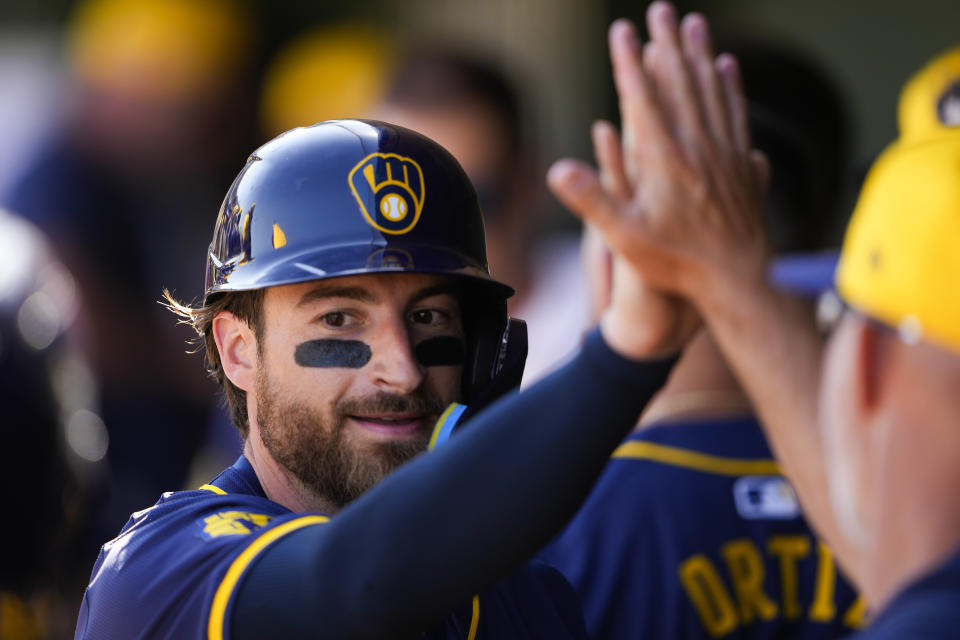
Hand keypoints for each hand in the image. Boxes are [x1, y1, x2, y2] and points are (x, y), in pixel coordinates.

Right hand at [550, 2, 770, 318]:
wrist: (737, 280)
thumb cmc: (675, 263)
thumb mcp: (624, 239)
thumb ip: (592, 200)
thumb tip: (557, 170)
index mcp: (665, 159)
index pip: (643, 98)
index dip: (629, 61)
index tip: (622, 30)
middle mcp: (697, 147)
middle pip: (682, 83)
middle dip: (668, 43)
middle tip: (661, 10)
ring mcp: (724, 153)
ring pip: (713, 91)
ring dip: (702, 55)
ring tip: (695, 25)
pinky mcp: (743, 165)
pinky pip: (736, 113)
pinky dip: (731, 86)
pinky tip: (729, 70)